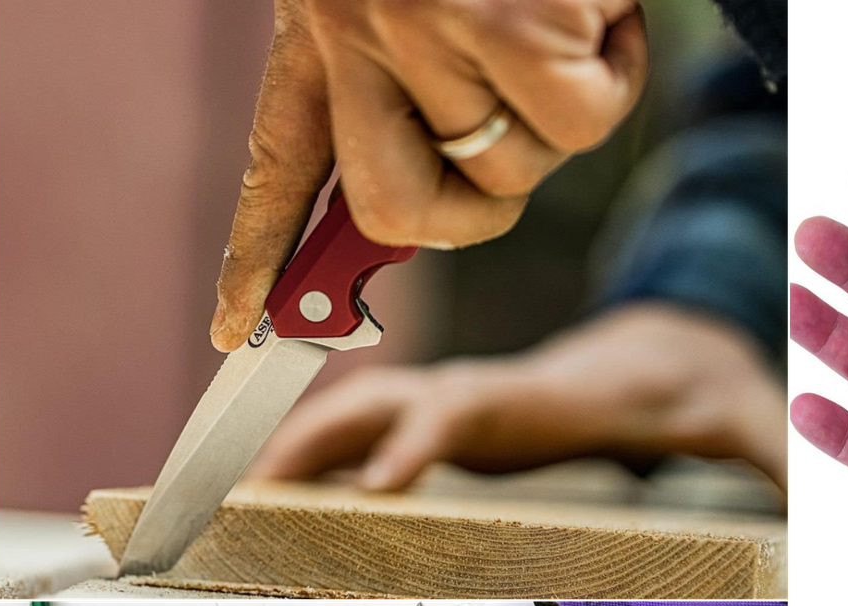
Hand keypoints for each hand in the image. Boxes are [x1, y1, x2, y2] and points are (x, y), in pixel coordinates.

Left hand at [210, 0, 648, 351]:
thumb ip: (399, 93)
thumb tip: (427, 208)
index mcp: (317, 24)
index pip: (277, 167)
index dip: (256, 258)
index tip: (231, 331)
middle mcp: (352, 31)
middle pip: (400, 213)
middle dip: (468, 217)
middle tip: (507, 154)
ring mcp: (425, 30)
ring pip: (511, 168)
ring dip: (562, 112)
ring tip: (564, 16)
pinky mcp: (504, 27)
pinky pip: (580, 124)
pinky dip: (616, 78)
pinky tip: (603, 13)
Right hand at [246, 303, 788, 495]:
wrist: (662, 358)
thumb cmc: (686, 391)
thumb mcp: (735, 421)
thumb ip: (772, 454)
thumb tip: (811, 498)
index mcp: (544, 396)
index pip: (461, 410)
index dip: (416, 443)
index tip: (383, 491)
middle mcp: (487, 393)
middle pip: (380, 406)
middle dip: (312, 449)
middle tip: (252, 505)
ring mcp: (459, 405)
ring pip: (355, 418)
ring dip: (293, 458)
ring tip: (231, 511)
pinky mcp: (448, 426)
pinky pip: (364, 436)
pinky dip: (314, 463)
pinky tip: (279, 504)